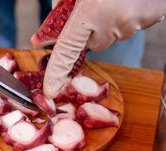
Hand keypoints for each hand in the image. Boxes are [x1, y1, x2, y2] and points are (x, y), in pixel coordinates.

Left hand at [44, 0, 165, 98]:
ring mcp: (135, 24)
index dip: (56, 72)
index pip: (66, 50)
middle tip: (93, 7)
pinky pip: (129, 26)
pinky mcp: (151, 18)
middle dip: (88, 30)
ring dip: (107, 21)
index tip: (51, 90)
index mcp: (90, 13)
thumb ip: (64, 6)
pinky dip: (124, 16)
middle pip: (92, 42)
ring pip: (111, 33)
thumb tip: (52, 28)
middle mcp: (113, 24)